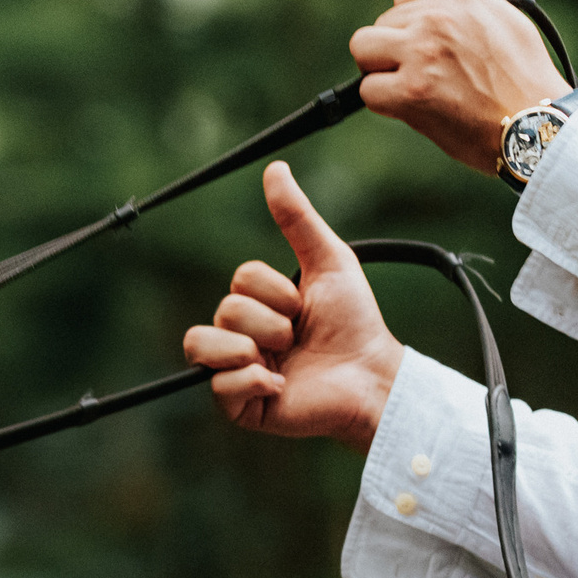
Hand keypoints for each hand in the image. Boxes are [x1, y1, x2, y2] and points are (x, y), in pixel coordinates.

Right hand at [182, 161, 402, 450]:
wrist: (373, 376)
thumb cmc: (355, 322)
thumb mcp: (328, 260)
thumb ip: (297, 218)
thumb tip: (275, 168)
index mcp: (257, 306)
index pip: (239, 282)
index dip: (274, 292)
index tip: (304, 308)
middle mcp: (242, 338)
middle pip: (223, 311)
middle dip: (270, 322)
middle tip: (298, 338)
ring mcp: (238, 373)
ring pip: (204, 346)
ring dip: (252, 349)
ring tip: (284, 361)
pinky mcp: (242, 409)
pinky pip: (218, 389)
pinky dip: (252, 383)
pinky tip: (281, 387)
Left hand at [348, 0, 571, 174]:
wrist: (539, 124)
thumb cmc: (522, 72)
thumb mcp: (496, 9)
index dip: (419, 31)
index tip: (446, 52)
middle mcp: (435, 15)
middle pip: (381, 26)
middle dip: (400, 51)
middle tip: (438, 77)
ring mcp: (420, 52)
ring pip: (365, 50)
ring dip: (384, 72)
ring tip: (422, 89)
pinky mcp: (411, 91)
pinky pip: (368, 90)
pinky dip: (386, 103)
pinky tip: (418, 108)